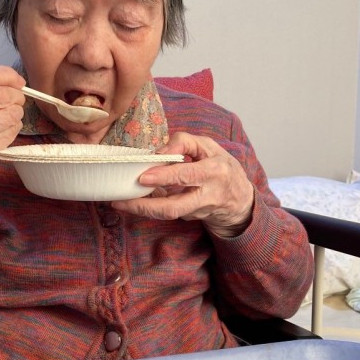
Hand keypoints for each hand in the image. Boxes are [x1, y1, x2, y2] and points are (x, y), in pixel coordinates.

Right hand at [0, 65, 25, 226]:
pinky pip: (13, 130)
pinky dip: (13, 126)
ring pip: (12, 112)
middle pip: (1, 94)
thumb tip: (5, 79)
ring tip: (8, 114)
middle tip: (16, 97)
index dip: (5, 74)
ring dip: (16, 111)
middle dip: (15, 94)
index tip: (15, 79)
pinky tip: (3, 128)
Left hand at [112, 132, 254, 237]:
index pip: (187, 174)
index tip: (143, 176)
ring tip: (120, 204)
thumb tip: (157, 153)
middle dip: (146, 205)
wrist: (239, 198)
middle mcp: (208, 193)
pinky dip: (150, 207)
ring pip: (169, 214)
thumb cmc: (219, 165)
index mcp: (214, 170)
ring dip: (142, 210)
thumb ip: (183, 142)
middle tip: (122, 200)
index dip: (164, 176)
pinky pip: (168, 213)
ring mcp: (199, 210)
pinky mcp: (192, 217)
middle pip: (175, 206)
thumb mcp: (208, 146)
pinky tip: (134, 202)